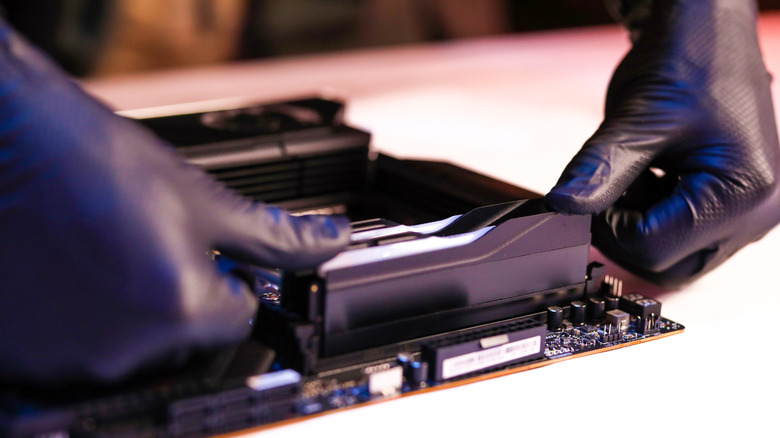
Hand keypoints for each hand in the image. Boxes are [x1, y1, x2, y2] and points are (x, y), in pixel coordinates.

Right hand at [0, 20, 348, 385]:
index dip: (232, 281)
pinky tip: (74, 275)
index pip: (239, 317)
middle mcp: (127, 349)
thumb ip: (277, 235)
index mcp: (181, 310)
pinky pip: (78, 351)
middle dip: (184, 297)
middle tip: (151, 245)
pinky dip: (83, 321)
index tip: (212, 259)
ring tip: (108, 254)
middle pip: (188, 336)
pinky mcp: (25, 358)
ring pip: (133, 345)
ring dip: (132, 311)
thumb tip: (331, 241)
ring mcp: (70, 359)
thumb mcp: (203, 198)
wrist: (7, 144)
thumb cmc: (94, 163)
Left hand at [546, 0, 779, 286]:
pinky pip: (685, 236)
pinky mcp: (733, 207)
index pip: (653, 248)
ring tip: (635, 176)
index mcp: (742, 193)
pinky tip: (647, 181)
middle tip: (607, 188)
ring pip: (674, 256)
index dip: (608, 227)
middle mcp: (756, 213)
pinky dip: (654, 217)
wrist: (709, 33)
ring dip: (639, 226)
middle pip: (667, 264)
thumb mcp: (637, 117)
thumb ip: (598, 169)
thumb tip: (561, 207)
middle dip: (624, 233)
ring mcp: (748, 212)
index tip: (589, 194)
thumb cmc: (689, 62)